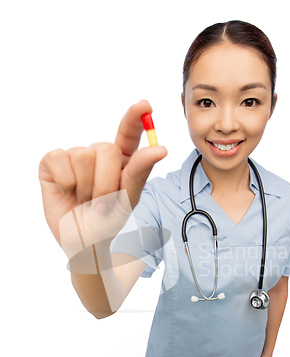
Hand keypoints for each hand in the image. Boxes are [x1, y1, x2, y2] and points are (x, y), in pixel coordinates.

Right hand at [38, 100, 166, 258]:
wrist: (82, 242)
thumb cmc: (107, 221)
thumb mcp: (128, 199)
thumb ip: (140, 171)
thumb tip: (161, 147)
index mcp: (122, 160)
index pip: (129, 133)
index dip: (135, 118)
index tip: (145, 105)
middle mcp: (98, 153)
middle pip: (106, 149)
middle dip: (106, 183)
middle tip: (102, 204)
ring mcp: (75, 156)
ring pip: (83, 154)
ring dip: (86, 186)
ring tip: (84, 198)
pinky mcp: (53, 161)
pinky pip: (60, 158)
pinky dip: (65, 181)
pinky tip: (66, 190)